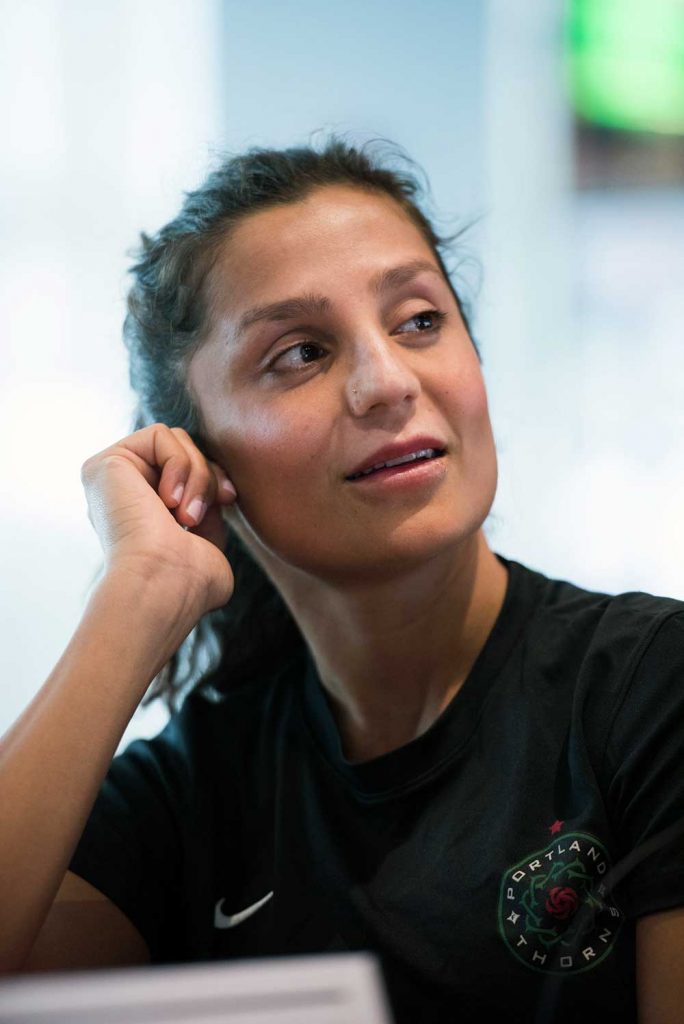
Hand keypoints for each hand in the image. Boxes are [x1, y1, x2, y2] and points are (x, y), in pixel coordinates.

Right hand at [81, 424, 236, 615]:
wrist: (164, 586)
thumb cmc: (189, 580)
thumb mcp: (208, 536)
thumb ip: (206, 506)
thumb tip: (218, 487)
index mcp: (142, 513)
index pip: (187, 470)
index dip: (214, 477)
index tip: (229, 498)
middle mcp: (122, 494)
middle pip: (183, 450)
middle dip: (207, 474)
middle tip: (203, 512)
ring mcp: (110, 479)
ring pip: (175, 441)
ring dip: (196, 474)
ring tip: (188, 515)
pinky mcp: (104, 465)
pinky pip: (159, 435)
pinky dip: (179, 464)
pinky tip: (169, 502)